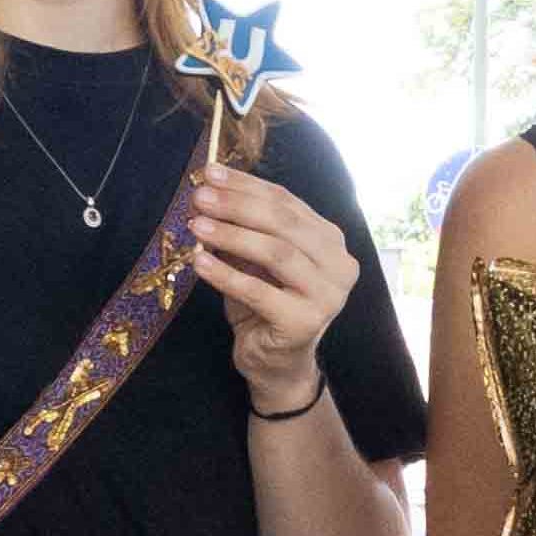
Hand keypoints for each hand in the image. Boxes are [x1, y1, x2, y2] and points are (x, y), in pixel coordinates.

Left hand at [191, 163, 357, 402]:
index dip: (247, 185)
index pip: (287, 202)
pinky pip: (260, 292)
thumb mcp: (254, 260)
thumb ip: (244, 228)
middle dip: (237, 206)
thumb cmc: (265, 304)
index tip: (210, 172)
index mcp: (330, 241)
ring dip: (232, 236)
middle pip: (284, 223)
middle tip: (199, 196)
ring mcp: (329, 296)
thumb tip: (210, 191)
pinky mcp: (306, 323)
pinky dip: (226, 275)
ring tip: (197, 225)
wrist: (276, 363)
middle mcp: (339, 265)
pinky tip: (199, 262)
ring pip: (277, 253)